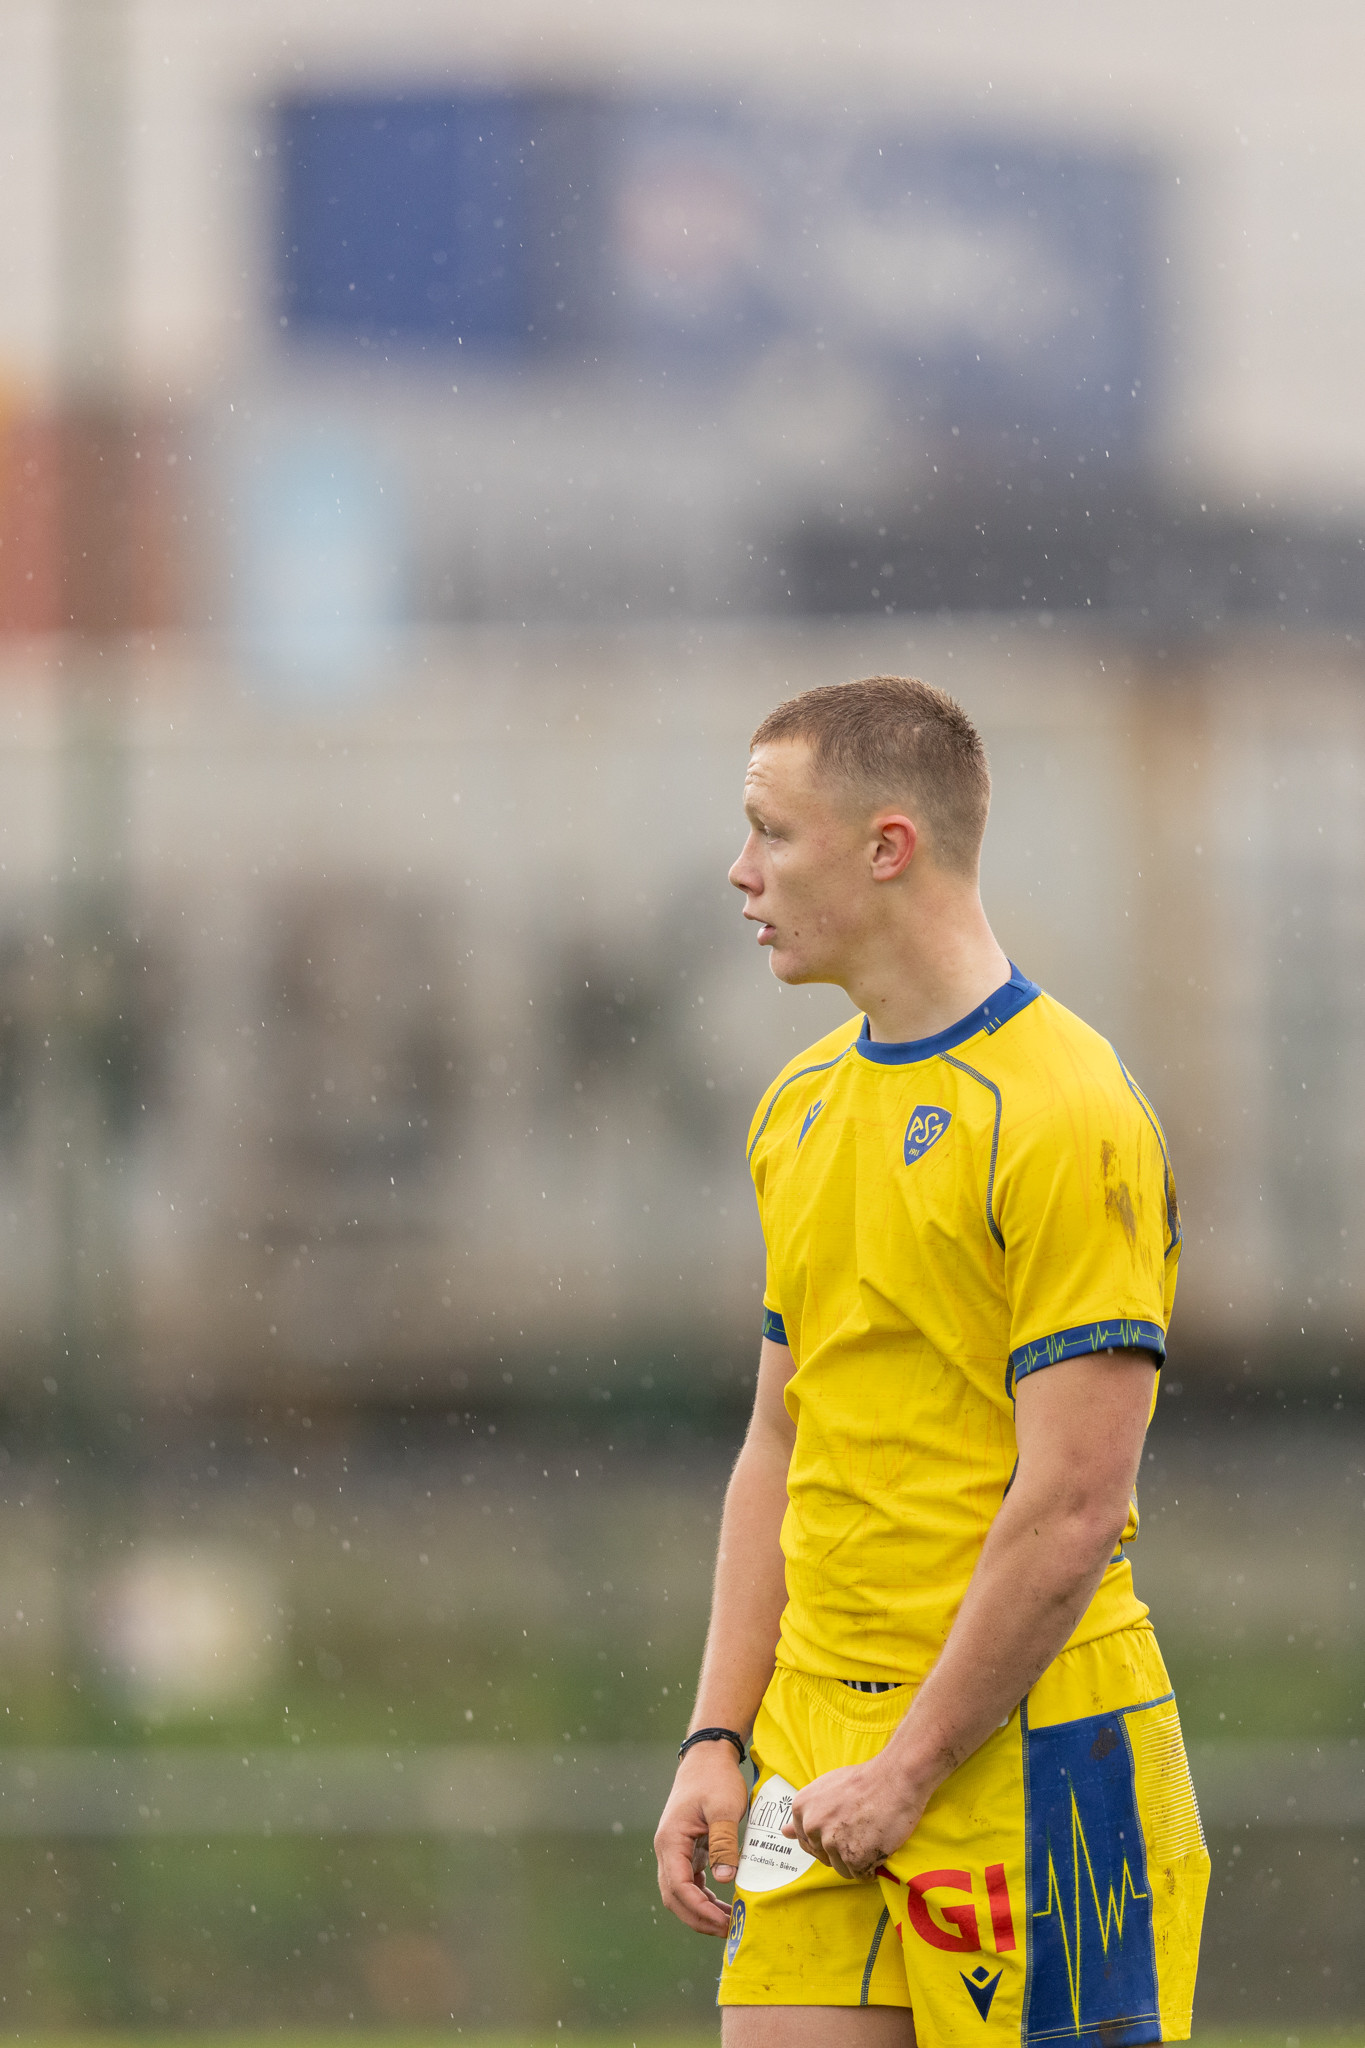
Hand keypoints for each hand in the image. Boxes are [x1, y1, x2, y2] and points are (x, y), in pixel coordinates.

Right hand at [654, 1743, 748, 1934]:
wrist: (708, 1756)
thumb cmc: (716, 1778)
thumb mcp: (723, 1808)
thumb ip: (723, 1844)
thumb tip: (724, 1880)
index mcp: (671, 1840)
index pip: (678, 1886)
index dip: (698, 1909)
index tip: (723, 1922)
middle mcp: (667, 1848)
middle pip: (674, 1897)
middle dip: (698, 1918)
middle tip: (728, 1930)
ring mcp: (675, 1850)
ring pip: (680, 1893)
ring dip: (701, 1911)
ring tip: (728, 1922)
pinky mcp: (686, 1849)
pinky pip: (689, 1882)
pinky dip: (703, 1897)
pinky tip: (723, 1904)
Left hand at [783, 1757, 924, 1878]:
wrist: (895, 1778)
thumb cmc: (864, 1781)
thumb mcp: (826, 1789)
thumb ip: (806, 1813)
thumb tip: (784, 1832)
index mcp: (801, 1808)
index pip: (807, 1842)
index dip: (828, 1838)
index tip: (844, 1828)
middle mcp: (812, 1826)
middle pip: (823, 1856)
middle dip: (842, 1850)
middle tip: (860, 1830)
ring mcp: (831, 1842)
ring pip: (842, 1868)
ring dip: (857, 1860)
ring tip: (870, 1836)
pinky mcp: (853, 1857)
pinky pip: (860, 1875)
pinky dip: (871, 1867)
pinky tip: (879, 1846)